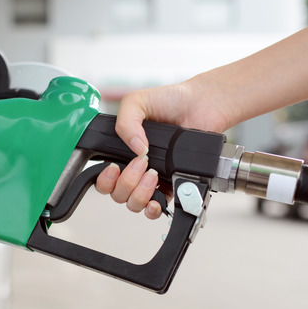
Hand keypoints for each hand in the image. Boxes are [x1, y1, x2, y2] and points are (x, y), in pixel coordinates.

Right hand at [95, 79, 233, 218]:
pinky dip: (155, 208)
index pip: (104, 179)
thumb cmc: (171, 99)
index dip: (105, 180)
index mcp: (122, 151)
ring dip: (140, 194)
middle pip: (118, 194)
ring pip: (134, 204)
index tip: (115, 167)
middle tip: (142, 163)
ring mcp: (153, 179)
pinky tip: (158, 198)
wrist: (203, 103)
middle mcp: (135, 168)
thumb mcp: (136, 101)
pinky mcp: (173, 185)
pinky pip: (158, 208)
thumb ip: (125, 122)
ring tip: (153, 175)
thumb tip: (134, 149)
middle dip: (127, 182)